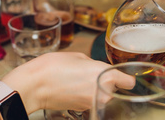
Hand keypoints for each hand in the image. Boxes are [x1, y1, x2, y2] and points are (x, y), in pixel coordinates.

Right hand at [2, 52, 134, 112]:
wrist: (34, 85)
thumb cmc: (54, 66)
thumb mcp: (78, 56)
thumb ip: (94, 64)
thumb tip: (97, 69)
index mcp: (106, 74)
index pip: (129, 83)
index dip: (126, 78)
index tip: (122, 75)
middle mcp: (103, 92)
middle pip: (116, 89)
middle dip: (108, 82)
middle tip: (93, 74)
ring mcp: (93, 103)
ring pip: (103, 95)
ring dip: (97, 88)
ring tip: (80, 80)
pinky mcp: (82, 109)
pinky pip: (91, 100)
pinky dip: (86, 95)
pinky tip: (74, 87)